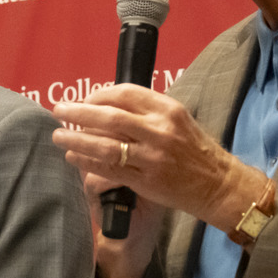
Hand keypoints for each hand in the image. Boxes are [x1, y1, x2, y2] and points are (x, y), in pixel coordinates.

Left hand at [53, 84, 266, 232]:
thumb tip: (109, 104)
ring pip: (105, 144)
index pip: (125, 93)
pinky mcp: (146, 180)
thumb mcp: (178, 120)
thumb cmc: (196, 150)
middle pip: (110, 116)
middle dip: (78, 112)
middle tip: (59, 111)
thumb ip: (148, 111)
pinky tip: (73, 158)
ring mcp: (152, 157)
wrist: (218, 184)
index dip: (99, 95)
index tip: (85, 100)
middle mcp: (160, 130)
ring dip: (76, 139)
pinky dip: (87, 162)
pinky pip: (109, 169)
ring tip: (59, 136)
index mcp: (168, 109)